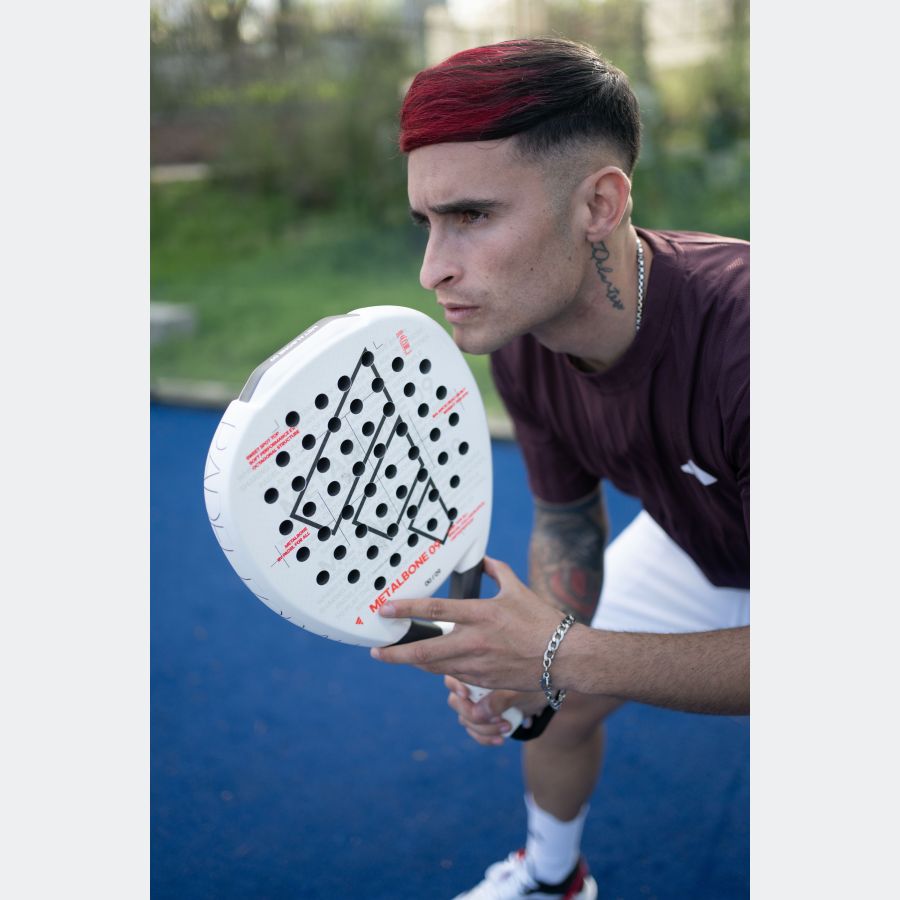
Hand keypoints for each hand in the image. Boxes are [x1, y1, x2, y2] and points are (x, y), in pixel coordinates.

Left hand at [370, 556, 568, 691]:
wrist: (565, 658)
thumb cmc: (543, 622)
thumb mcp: (518, 590)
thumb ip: (498, 571)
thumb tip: (483, 559)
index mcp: (481, 614)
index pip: (434, 610)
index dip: (405, 609)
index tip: (385, 608)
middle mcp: (475, 641)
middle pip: (424, 650)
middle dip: (395, 653)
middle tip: (376, 651)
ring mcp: (478, 665)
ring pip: (434, 667)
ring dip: (413, 662)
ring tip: (397, 656)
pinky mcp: (484, 681)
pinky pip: (453, 676)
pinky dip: (439, 669)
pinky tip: (430, 665)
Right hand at [445, 676, 547, 746]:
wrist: (546, 691)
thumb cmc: (534, 681)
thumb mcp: (520, 690)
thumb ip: (499, 699)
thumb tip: (477, 713)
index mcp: (476, 669)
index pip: (452, 676)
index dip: (455, 686)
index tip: (466, 694)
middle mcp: (470, 685)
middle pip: (455, 702)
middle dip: (474, 715)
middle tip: (498, 718)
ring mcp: (473, 702)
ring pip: (465, 720)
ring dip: (483, 728)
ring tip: (507, 726)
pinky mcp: (481, 719)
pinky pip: (474, 732)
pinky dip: (485, 738)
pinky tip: (501, 739)